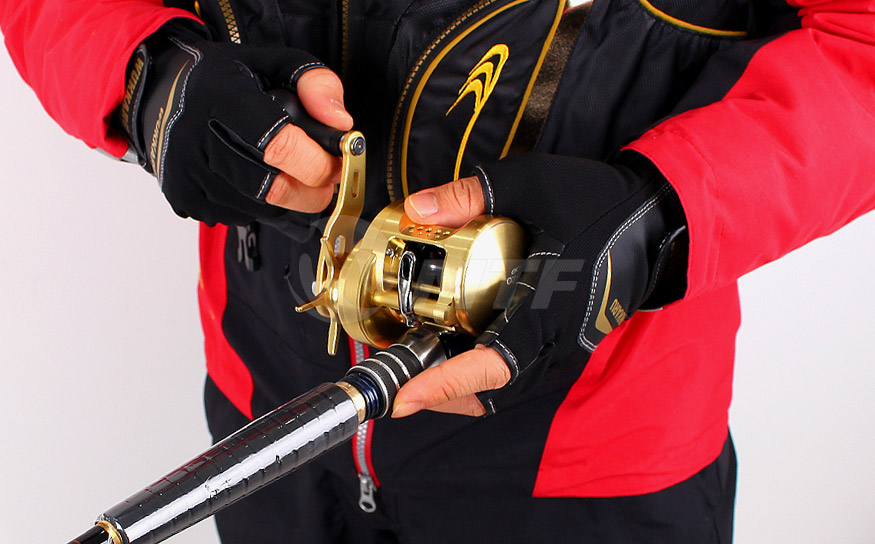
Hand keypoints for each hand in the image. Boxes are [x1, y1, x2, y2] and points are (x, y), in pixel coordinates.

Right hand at [121, 26, 352, 224]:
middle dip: (313, 191)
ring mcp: (187, 173)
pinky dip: (260, 205)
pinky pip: (240, 216)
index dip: (318, 163)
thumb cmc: (220, 78)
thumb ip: (316, 83)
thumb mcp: (271, 61)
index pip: (280, 146)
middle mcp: (196, 139)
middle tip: (325, 177)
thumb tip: (341, 122)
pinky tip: (256, 177)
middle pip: (273, 188)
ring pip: (261, 209)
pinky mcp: (183, 198)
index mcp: (221, 98)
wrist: (157, 94)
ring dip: (288, 199)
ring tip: (288, 171)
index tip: (338, 162)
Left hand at [394, 153, 688, 415]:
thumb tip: (419, 208)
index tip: (406, 396)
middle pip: (494, 391)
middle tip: (399, 383)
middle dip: (443, 394)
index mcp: (551, 309)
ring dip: (462, 385)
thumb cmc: (603, 203)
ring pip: (506, 385)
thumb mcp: (535, 183)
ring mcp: (565, 344)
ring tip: (420, 369)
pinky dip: (483, 370)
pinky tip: (459, 346)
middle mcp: (559, 339)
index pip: (493, 366)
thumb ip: (475, 194)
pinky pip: (519, 368)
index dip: (445, 385)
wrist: (658, 216)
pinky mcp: (565, 338)